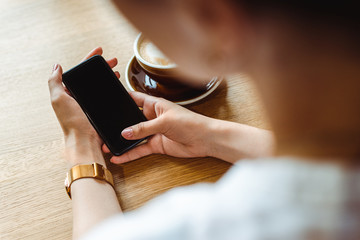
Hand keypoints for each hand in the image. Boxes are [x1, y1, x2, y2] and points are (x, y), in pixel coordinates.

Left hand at [48, 47, 119, 165]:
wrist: (85, 140)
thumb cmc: (71, 122)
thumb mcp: (58, 99)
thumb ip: (54, 82)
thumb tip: (56, 66)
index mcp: (69, 92)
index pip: (80, 71)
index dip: (90, 59)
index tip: (99, 51)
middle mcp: (79, 97)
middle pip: (93, 76)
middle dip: (103, 66)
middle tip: (113, 61)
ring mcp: (90, 104)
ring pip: (101, 85)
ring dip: (109, 77)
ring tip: (118, 72)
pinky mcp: (100, 110)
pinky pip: (107, 96)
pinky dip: (113, 90)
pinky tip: (118, 87)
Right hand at [103, 92, 214, 163]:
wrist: (205, 140)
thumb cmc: (190, 123)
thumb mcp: (164, 122)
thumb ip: (143, 127)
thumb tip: (125, 132)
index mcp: (155, 105)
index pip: (135, 99)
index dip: (122, 100)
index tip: (108, 102)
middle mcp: (152, 118)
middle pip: (131, 120)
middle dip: (119, 125)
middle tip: (103, 131)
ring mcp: (154, 132)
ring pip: (134, 137)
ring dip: (122, 142)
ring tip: (106, 147)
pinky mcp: (157, 145)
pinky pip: (140, 149)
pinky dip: (130, 154)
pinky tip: (119, 158)